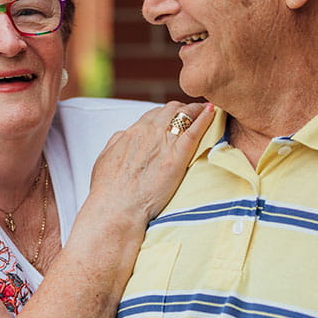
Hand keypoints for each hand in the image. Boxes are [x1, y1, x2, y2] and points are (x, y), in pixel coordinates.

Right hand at [84, 101, 214, 230]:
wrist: (116, 207)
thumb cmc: (108, 189)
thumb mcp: (105, 159)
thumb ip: (116, 143)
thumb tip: (124, 135)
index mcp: (132, 132)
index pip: (154, 114)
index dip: (166, 115)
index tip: (174, 119)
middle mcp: (148, 132)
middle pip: (171, 109)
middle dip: (183, 110)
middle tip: (193, 115)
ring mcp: (164, 143)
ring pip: (184, 114)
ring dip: (195, 111)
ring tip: (205, 112)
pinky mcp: (177, 157)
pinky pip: (194, 131)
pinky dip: (205, 119)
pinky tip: (212, 113)